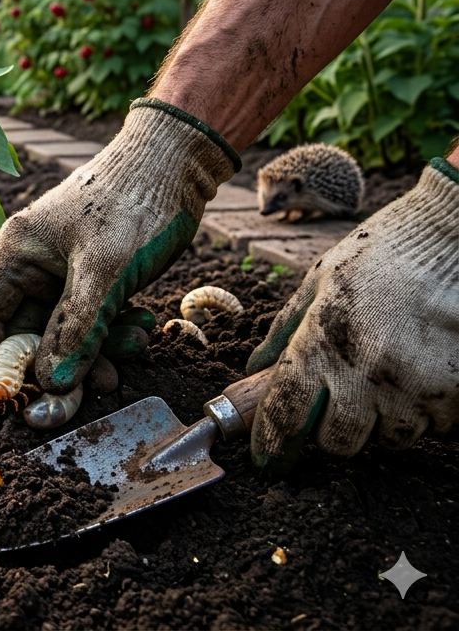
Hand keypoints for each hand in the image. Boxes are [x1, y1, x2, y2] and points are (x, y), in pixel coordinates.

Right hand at [0, 100, 239, 407]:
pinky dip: (111, 337)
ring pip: (62, 333)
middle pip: (23, 333)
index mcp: (16, 253)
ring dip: (88, 357)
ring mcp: (64, 272)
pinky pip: (91, 322)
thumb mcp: (105, 270)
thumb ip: (78, 328)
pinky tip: (140, 332)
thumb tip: (52, 384)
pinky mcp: (94, 278)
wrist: (178, 162)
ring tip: (121, 366)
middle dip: (46, 370)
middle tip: (66, 403)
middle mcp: (33, 265)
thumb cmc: (133, 201)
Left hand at [249, 159, 458, 471]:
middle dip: (331, 432)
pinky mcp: (457, 392)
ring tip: (387, 379)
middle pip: (338, 442)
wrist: (452, 235)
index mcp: (323, 341)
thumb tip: (255, 369)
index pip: (286, 412)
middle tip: (338, 405)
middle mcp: (367, 370)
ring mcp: (416, 384)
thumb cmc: (383, 253)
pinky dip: (425, 411)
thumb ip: (285, 330)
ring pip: (390, 438)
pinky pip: (435, 425)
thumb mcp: (320, 282)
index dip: (271, 443)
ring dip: (382, 421)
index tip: (267, 459)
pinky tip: (423, 373)